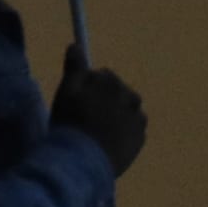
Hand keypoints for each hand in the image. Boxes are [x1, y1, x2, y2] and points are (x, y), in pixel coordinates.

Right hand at [49, 43, 147, 178]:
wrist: (85, 161)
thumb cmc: (71, 124)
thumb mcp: (66, 92)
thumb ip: (74, 68)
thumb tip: (75, 45)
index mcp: (111, 82)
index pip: (103, 76)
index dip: (90, 87)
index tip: (80, 101)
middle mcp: (129, 96)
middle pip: (118, 92)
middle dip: (107, 99)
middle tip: (89, 118)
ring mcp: (137, 119)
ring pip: (127, 110)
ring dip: (118, 115)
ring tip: (100, 132)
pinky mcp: (141, 139)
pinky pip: (133, 129)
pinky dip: (124, 132)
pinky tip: (109, 142)